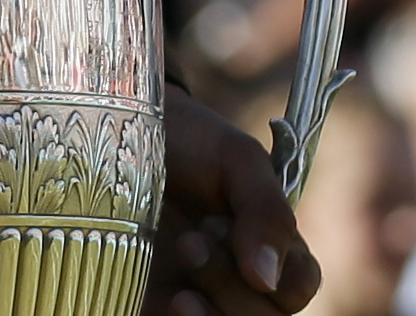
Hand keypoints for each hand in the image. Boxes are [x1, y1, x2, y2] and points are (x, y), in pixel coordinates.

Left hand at [144, 87, 318, 315]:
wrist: (118, 119)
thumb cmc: (187, 138)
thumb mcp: (236, 158)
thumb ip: (266, 211)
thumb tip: (267, 280)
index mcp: (268, 245)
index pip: (297, 286)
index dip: (281, 272)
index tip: (229, 229)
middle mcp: (237, 275)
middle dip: (232, 285)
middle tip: (192, 239)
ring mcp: (194, 291)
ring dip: (213, 313)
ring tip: (180, 273)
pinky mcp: (151, 302)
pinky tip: (170, 302)